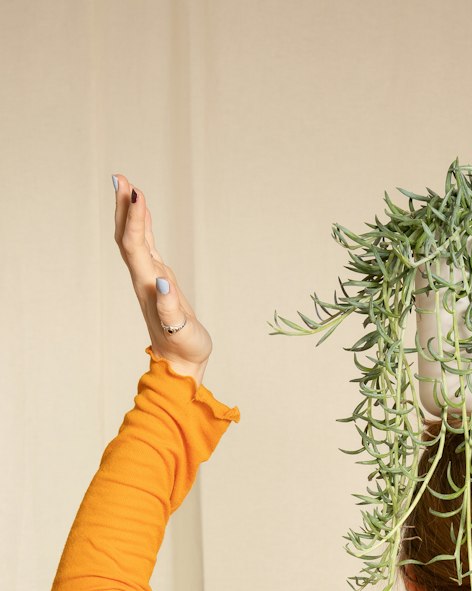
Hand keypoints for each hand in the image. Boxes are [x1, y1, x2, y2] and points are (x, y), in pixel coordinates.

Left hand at [112, 174, 212, 381]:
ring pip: (133, 239)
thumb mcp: (180, 331)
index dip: (135, 219)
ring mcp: (149, 279)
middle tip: (120, 177)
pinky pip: (146, 247)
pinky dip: (143, 227)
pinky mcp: (157, 281)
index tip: (136, 192)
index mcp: (147, 286)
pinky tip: (142, 214)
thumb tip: (161, 281)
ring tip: (127, 185)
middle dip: (124, 207)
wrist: (178, 364)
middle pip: (127, 236)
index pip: (135, 245)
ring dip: (129, 213)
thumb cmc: (184, 348)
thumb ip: (170, 308)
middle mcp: (144, 278)